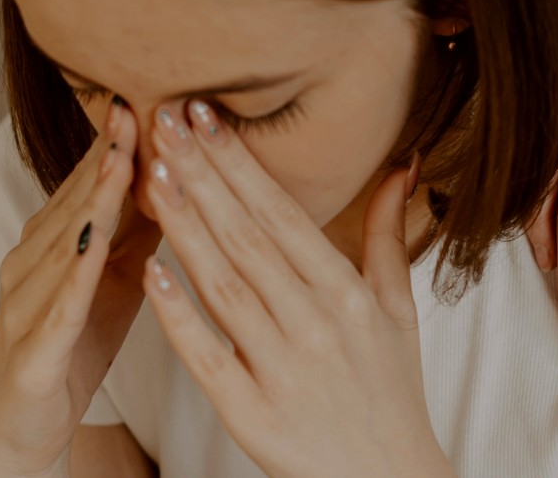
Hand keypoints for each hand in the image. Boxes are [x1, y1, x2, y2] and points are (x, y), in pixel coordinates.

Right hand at [0, 101, 161, 477]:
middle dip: (109, 153)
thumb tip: (181, 176)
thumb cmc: (78, 341)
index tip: (152, 95)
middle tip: (138, 104)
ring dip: (95, 199)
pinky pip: (60, 308)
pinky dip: (78, 276)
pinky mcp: (33, 351)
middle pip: (78, 200)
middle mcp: (33, 263)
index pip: (92, 182)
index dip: (120, 141)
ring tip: (125, 158)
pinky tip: (96, 249)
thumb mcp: (118, 278)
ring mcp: (27, 305)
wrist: (28, 426)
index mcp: (56, 243)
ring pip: (66, 243)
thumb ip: (140, 230)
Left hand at [140, 100, 452, 477]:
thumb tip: (406, 164)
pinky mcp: (251, 412)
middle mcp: (317, 324)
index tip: (207, 116)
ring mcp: (283, 369)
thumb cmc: (390, 389)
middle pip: (248, 237)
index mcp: (350, 295)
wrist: (389, 477)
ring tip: (151, 175)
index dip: (242, 163)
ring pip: (224, 286)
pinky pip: (207, 355)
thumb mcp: (399, 309)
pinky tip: (151, 270)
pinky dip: (178, 314)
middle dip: (203, 175)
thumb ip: (389, 234)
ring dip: (185, 227)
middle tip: (165, 120)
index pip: (284, 215)